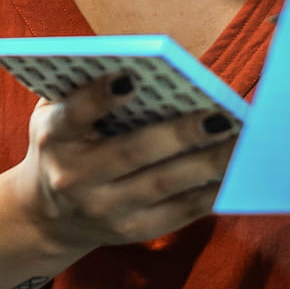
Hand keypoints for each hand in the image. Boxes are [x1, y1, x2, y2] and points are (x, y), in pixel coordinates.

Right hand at [0, 72, 238, 257]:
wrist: (49, 216)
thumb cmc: (64, 146)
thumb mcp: (54, 114)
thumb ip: (84, 86)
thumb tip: (146, 58)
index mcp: (54, 137)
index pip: (74, 115)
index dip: (100, 97)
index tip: (131, 78)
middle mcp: (75, 176)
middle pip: (132, 152)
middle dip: (179, 134)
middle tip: (219, 116)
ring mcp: (105, 208)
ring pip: (164, 184)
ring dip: (208, 162)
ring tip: (240, 141)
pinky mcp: (133, 231)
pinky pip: (180, 211)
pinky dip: (210, 190)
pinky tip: (234, 170)